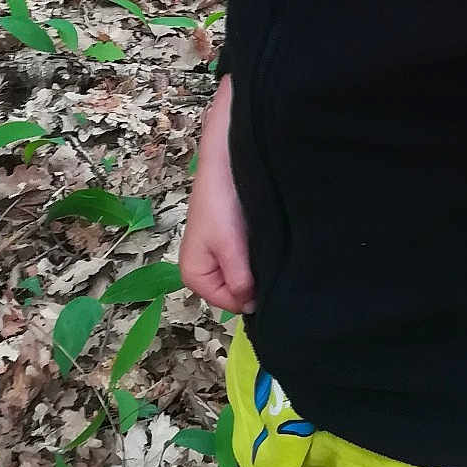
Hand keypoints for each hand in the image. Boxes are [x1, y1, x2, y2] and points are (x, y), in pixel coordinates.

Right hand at [179, 78, 255, 312]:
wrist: (225, 160)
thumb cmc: (223, 203)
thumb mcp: (230, 245)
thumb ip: (239, 279)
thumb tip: (251, 306)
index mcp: (193, 275)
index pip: (229, 304)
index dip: (251, 295)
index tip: (269, 275)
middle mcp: (203, 268)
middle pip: (236, 291)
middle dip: (255, 279)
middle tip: (273, 258)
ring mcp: (217, 254)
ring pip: (244, 274)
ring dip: (258, 265)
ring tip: (272, 246)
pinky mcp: (230, 239)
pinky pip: (247, 258)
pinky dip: (259, 252)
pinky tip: (269, 239)